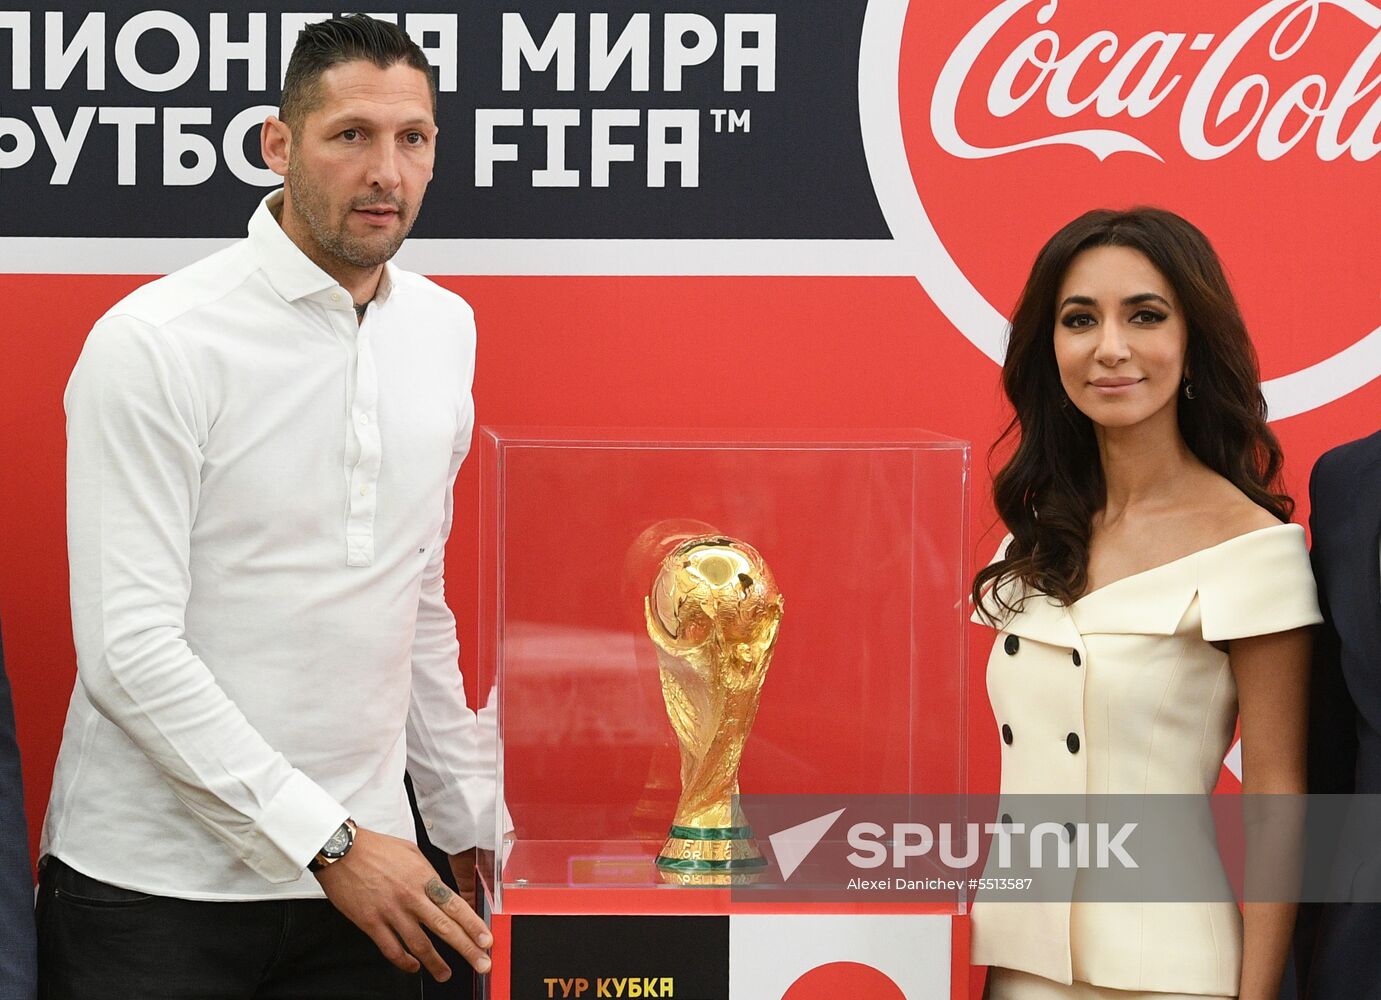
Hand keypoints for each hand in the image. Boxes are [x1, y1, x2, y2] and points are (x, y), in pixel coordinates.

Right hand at [314, 827, 491, 980]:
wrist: (342, 850)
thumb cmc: (376, 848)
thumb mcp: (412, 853)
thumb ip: (428, 874)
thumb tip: (441, 891)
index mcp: (424, 878)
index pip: (456, 906)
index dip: (474, 926)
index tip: (486, 941)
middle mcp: (411, 897)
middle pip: (445, 929)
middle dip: (467, 949)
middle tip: (481, 964)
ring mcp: (391, 912)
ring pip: (419, 944)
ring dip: (436, 963)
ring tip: (445, 974)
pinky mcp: (371, 922)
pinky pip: (391, 949)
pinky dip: (404, 962)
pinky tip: (413, 967)